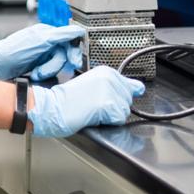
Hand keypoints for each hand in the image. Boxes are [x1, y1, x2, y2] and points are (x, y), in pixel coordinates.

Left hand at [0, 23, 84, 80]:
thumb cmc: (12, 51)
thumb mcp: (38, 41)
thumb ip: (59, 35)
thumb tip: (77, 30)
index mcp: (46, 33)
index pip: (69, 38)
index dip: (74, 50)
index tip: (75, 61)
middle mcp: (46, 43)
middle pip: (64, 55)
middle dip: (55, 65)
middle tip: (45, 71)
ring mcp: (42, 55)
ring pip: (57, 65)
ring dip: (47, 71)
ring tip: (35, 73)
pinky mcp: (38, 66)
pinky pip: (50, 72)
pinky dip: (43, 75)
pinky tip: (34, 75)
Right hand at [27, 66, 145, 137]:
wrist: (53, 106)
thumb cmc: (68, 99)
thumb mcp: (93, 85)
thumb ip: (117, 86)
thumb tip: (140, 88)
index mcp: (106, 71)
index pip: (129, 87)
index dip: (117, 97)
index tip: (102, 98)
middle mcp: (110, 77)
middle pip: (128, 101)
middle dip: (114, 107)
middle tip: (93, 104)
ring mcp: (110, 90)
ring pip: (124, 111)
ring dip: (110, 116)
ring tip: (92, 110)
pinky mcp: (109, 105)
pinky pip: (119, 120)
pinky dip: (108, 122)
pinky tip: (93, 115)